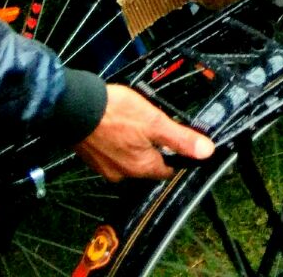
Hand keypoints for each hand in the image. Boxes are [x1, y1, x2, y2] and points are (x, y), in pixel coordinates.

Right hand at [75, 84, 213, 181]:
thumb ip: (181, 138)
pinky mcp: (92, 156)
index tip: (179, 142)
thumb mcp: (155, 122)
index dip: (177, 156)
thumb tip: (206, 151)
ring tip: (136, 123)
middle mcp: (123, 173)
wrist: (76, 107)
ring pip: (129, 157)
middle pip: (148, 164)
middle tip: (156, 125)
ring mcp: (105, 166)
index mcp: (141, 167)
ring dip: (136, 143)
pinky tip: (118, 125)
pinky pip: (112, 152)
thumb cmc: (115, 113)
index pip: (168, 169)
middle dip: (155, 147)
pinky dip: (118, 141)